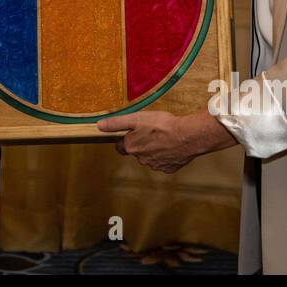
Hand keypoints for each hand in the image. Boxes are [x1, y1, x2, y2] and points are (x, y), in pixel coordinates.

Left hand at [97, 110, 235, 172]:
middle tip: (151, 132)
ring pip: (150, 157)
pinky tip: (172, 146)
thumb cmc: (162, 125)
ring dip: (154, 149)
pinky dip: (167, 155)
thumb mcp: (136, 119)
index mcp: (132, 147)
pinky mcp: (169, 168)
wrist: (187, 136)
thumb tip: (99, 126)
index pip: (121, 146)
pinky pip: (164, 162)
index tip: (132, 133)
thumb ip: (116, 123)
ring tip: (163, 137)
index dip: (125, 139)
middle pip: (137, 152)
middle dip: (141, 143)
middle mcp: (141, 159)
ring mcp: (156, 165)